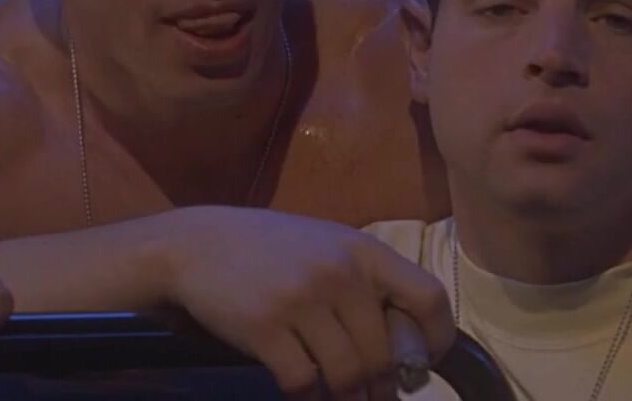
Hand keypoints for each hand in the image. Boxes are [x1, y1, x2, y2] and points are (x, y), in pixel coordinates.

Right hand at [161, 207, 454, 399]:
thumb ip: (365, 284)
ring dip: (348, 399)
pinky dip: (308, 396)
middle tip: (373, 396)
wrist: (195, 245)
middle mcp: (338, 272)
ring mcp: (300, 299)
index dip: (436, 339)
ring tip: (343, 399)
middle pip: (385, 355)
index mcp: (363, 250)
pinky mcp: (264, 327)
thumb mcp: (326, 247)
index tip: (423, 363)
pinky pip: (303, 382)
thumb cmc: (269, 251)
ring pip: (348, 375)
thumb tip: (408, 348)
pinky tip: (302, 390)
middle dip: (382, 387)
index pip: (428, 298)